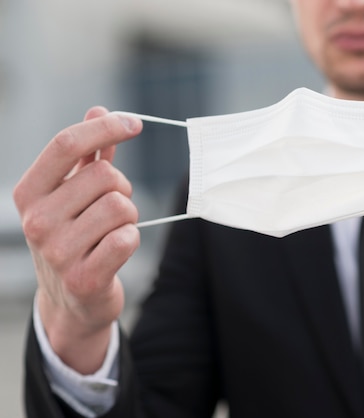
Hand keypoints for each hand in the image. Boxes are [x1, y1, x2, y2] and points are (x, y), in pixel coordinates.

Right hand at [13, 107, 142, 372]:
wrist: (70, 300)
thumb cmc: (74, 236)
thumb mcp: (71, 195)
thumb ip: (86, 155)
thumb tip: (97, 108)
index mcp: (29, 192)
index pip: (66, 143)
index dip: (104, 127)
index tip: (135, 123)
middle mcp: (37, 220)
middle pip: (104, 176)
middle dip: (121, 188)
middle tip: (112, 209)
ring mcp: (56, 252)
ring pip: (120, 206)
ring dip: (129, 216)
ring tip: (113, 231)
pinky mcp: (83, 278)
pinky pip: (126, 238)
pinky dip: (132, 239)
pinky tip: (116, 251)